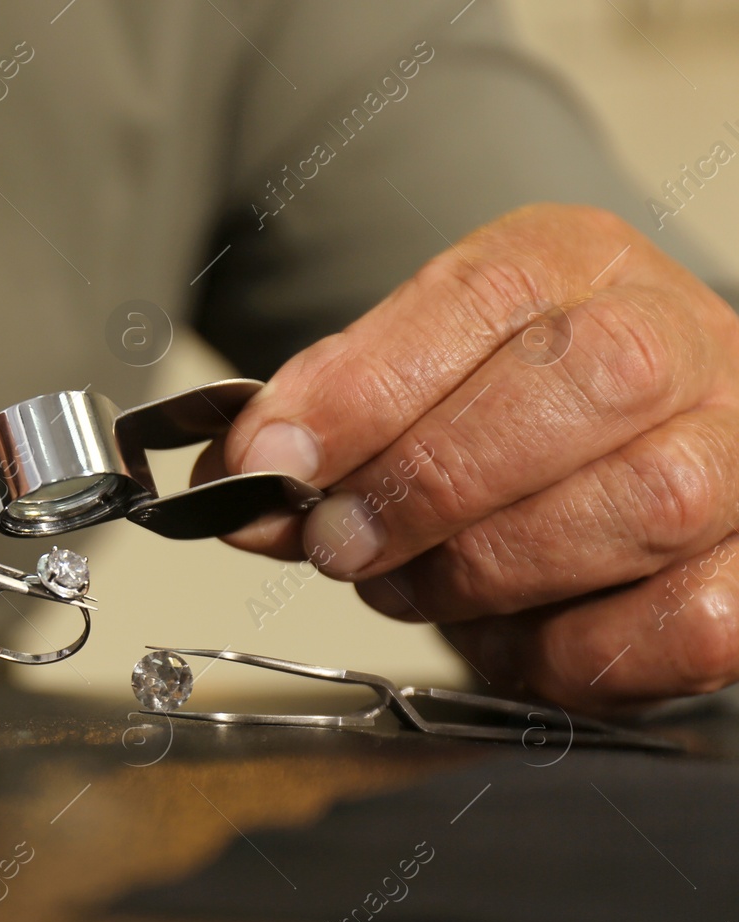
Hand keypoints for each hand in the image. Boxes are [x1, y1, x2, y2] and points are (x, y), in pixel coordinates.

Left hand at [212, 204, 738, 712]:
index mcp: (578, 264)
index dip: (371, 383)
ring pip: (648, 502)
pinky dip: (576, 650)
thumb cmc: (492, 435)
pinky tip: (514, 641)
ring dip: (493, 569)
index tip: (276, 457)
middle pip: (591, 380)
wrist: (608, 477)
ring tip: (412, 588)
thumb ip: (325, 431)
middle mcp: (684, 340)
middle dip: (435, 479)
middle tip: (339, 543)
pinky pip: (691, 624)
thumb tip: (236, 484)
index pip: (490, 292)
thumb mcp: (400, 397)